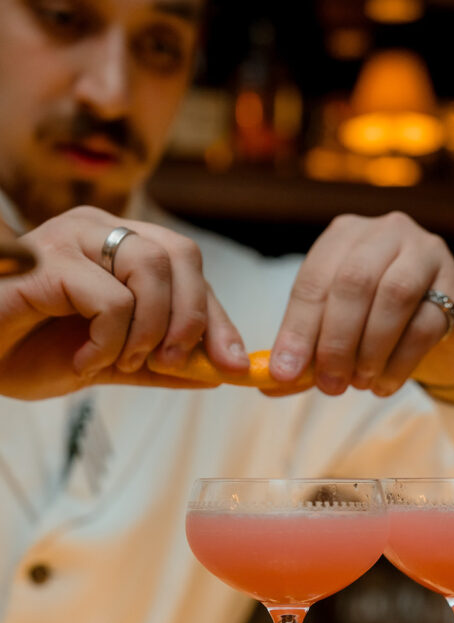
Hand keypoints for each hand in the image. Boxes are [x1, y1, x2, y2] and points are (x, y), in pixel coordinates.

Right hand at [0, 206, 248, 399]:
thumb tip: (217, 374)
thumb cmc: (28, 349)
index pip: (189, 268)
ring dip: (148, 331)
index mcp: (119, 244)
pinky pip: (111, 300)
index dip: (217, 317)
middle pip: (182, 254)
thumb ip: (159, 365)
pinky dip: (108, 342)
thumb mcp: (109, 362)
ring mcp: (72, 237)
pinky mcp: (48, 261)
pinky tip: (83, 361)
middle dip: (193, 318)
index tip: (235, 366)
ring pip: (151, 270)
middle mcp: (100, 228)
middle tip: (173, 362)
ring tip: (119, 362)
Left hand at [268, 211, 453, 399]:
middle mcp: (387, 232)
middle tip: (329, 385)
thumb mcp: (337, 331)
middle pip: (354, 282)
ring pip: (395, 296)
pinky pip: (427, 322)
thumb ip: (306, 353)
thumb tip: (269, 382)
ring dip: (370, 348)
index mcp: (346, 236)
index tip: (286, 372)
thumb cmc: (378, 323)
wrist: (443, 326)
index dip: (297, 329)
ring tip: (359, 383)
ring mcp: (428, 253)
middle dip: (336, 340)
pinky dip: (400, 361)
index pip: (314, 279)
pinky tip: (384, 385)